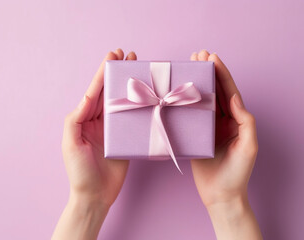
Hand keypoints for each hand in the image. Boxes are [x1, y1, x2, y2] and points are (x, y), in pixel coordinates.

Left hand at [53, 49, 136, 239]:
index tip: (112, 56)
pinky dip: (138, 106)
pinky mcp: (124, 139)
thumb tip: (87, 97)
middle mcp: (98, 120)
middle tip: (128, 55)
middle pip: (108, 91)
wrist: (95, 196)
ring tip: (137, 67)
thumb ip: (75, 119)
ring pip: (121, 101)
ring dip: (128, 85)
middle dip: (117, 73)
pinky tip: (146, 95)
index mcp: (84, 118)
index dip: (102, 73)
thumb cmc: (79, 172)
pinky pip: (132, 119)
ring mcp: (112, 129)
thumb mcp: (70, 143)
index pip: (94, 91)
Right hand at [190, 50, 261, 238]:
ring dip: (196, 83)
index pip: (229, 91)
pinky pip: (190, 115)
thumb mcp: (249, 147)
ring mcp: (207, 127)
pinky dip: (185, 102)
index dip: (222, 73)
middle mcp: (222, 120)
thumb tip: (234, 98)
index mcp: (236, 120)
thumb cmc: (237, 174)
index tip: (212, 57)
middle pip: (215, 91)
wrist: (220, 195)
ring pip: (202, 100)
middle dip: (208, 72)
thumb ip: (245, 121)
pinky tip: (178, 92)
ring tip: (188, 66)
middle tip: (198, 55)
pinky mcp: (195, 136)